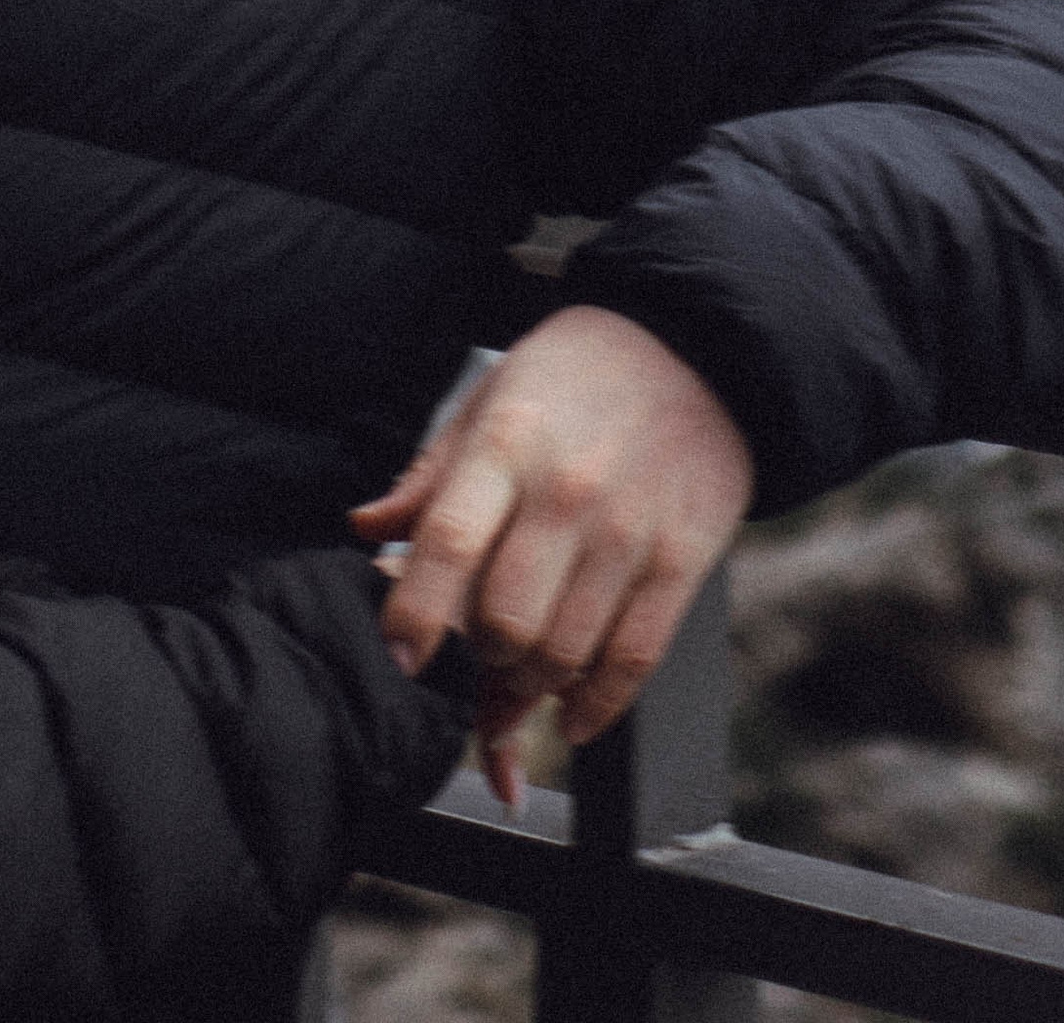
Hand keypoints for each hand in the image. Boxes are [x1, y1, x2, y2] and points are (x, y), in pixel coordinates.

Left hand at [349, 307, 752, 806]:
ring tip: (518, 677)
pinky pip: (634, 660)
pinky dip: (597, 705)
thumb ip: (430, 475)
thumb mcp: (491, 397)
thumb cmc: (575, 376)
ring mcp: (628, 531)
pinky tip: (571, 714)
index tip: (400, 657)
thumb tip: (365, 530)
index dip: (414, 613)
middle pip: (506, 620)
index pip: (449, 542)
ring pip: (565, 653)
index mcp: (507, 444)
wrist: (698, 349)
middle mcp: (567, 493)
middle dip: (480, 656)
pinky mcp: (682, 561)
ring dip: (531, 686)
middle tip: (478, 651)